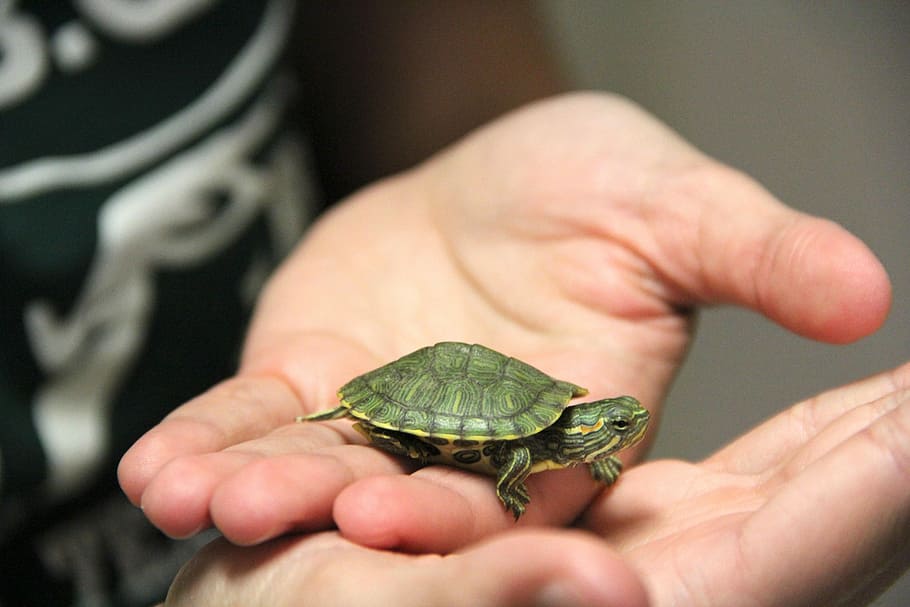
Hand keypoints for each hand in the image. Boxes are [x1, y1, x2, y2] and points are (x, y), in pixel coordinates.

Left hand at [119, 93, 889, 550]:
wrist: (496, 173)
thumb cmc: (596, 187)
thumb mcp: (676, 202)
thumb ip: (753, 253)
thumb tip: (866, 288)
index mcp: (575, 434)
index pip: (537, 493)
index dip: (481, 510)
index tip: (416, 513)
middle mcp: (478, 455)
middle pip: (417, 501)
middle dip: (354, 517)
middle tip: (285, 526)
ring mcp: (385, 433)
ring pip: (321, 473)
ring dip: (260, 490)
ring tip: (196, 500)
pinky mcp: (311, 395)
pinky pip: (255, 427)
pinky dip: (207, 445)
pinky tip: (156, 469)